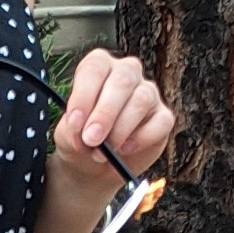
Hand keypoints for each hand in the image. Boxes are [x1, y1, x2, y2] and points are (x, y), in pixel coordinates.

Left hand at [54, 48, 174, 177]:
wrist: (95, 165)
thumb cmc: (81, 138)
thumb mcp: (70, 132)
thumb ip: (75, 128)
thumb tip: (86, 130)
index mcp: (100, 67)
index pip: (95, 67)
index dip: (84, 95)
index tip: (75, 122)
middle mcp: (127, 73)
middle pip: (122, 82)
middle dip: (104, 113)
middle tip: (91, 139)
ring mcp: (148, 93)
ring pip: (141, 101)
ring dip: (120, 130)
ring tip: (103, 152)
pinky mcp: (163, 116)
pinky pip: (161, 122)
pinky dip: (142, 139)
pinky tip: (125, 149)